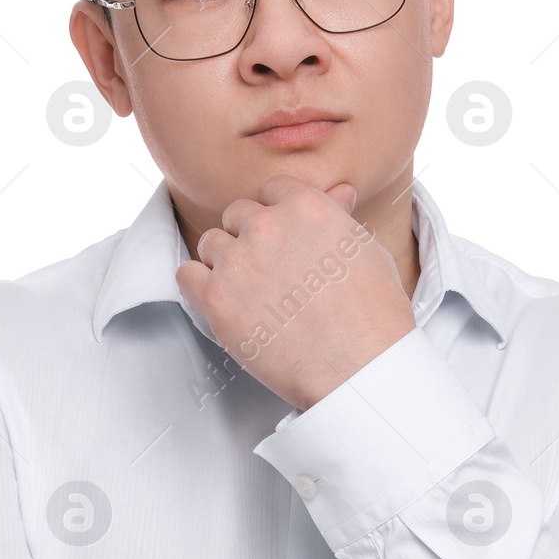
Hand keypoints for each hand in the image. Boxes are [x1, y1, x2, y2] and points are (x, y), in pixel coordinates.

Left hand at [175, 175, 414, 411]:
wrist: (359, 368)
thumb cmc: (372, 316)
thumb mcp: (365, 252)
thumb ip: (339, 218)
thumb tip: (338, 192)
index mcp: (306, 206)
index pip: (270, 190)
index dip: (275, 215)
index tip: (281, 240)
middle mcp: (267, 225)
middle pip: (237, 215)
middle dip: (249, 238)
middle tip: (268, 272)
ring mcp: (238, 261)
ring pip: (211, 243)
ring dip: (224, 262)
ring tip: (249, 292)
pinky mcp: (216, 298)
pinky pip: (186, 274)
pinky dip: (198, 284)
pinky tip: (221, 300)